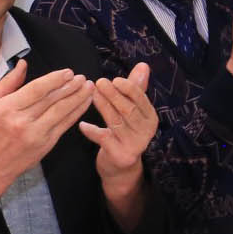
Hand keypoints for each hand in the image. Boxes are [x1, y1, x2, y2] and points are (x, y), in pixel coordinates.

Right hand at [0, 60, 92, 203]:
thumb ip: (7, 81)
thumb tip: (23, 64)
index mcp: (6, 107)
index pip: (36, 89)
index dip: (55, 79)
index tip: (68, 72)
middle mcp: (21, 121)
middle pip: (52, 99)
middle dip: (71, 86)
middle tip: (82, 78)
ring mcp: (35, 134)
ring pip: (61, 111)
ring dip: (78, 98)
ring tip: (88, 88)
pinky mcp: (45, 145)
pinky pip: (64, 125)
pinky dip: (76, 113)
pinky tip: (83, 103)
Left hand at [80, 63, 156, 179]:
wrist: (120, 168)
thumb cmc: (124, 133)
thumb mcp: (133, 111)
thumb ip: (136, 88)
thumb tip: (143, 65)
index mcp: (150, 117)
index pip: (140, 98)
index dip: (127, 88)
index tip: (113, 79)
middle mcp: (146, 131)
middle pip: (128, 109)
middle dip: (113, 95)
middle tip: (99, 83)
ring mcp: (134, 144)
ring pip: (115, 121)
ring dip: (102, 107)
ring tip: (91, 96)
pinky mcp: (120, 155)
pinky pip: (104, 139)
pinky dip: (91, 131)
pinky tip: (82, 124)